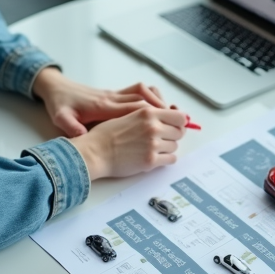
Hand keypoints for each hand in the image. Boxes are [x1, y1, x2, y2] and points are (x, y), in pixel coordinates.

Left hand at [32, 67, 166, 137]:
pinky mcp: (114, 95)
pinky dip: (149, 96)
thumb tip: (81, 137)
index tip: (167, 119)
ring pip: (143, 91)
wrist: (56, 88)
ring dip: (158, 99)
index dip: (151, 111)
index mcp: (103, 105)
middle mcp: (112, 97)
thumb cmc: (60, 104)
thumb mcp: (60, 117)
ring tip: (172, 112)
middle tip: (180, 117)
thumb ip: (71, 127)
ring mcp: (114, 94)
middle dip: (163, 106)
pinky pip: (137, 92)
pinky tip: (155, 107)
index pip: (132, 106)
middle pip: (143, 97)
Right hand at [68, 106, 187, 179]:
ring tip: (153, 148)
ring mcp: (153, 144)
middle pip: (179, 132)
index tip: (175, 126)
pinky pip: (171, 159)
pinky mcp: (150, 161)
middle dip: (172, 135)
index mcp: (148, 112)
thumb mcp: (129, 114)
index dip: (179, 122)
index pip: (180, 116)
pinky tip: (155, 157)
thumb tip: (169, 114)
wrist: (95, 151)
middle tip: (161, 139)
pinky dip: (166, 159)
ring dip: (167, 148)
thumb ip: (149, 114)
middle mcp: (153, 127)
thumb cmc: (106, 134)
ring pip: (175, 146)